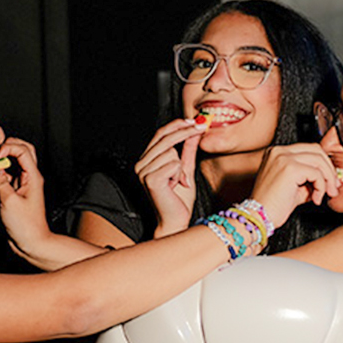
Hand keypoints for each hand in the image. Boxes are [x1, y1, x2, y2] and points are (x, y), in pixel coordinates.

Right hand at [0, 138, 51, 252]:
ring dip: (2, 160)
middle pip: (22, 150)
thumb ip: (0, 182)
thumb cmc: (27, 226)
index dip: (8, 147)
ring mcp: (23, 183)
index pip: (23, 150)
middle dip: (7, 147)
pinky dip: (0, 172)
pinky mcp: (16, 191)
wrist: (32, 243)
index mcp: (33, 177)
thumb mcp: (10, 202)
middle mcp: (30, 178)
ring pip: (14, 162)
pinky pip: (8, 175)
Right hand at [133, 118, 204, 236]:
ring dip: (180, 166)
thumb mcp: (185, 169)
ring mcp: (143, 172)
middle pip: (165, 138)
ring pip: (171, 152)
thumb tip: (194, 131)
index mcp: (146, 160)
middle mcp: (140, 164)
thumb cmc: (179, 199)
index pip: (160, 134)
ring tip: (178, 181)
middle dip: (185, 131)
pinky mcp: (150, 179)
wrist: (176, 221)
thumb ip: (187, 150)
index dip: (176, 125)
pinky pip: (173, 164)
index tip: (193, 121)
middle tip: (201, 127)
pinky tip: (175, 186)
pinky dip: (179, 174)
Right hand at [250, 142, 339, 231]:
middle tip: (333, 187)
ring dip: (328, 178)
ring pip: (319, 160)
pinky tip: (315, 199)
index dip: (323, 164)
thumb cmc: (272, 207)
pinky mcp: (289, 168)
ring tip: (326, 194)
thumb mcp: (294, 188)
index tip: (329, 180)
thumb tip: (328, 178)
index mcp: (277, 153)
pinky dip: (321, 186)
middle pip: (316, 150)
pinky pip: (316, 173)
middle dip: (329, 169)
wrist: (257, 218)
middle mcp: (279, 151)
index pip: (309, 149)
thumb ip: (309, 178)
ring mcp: (283, 158)